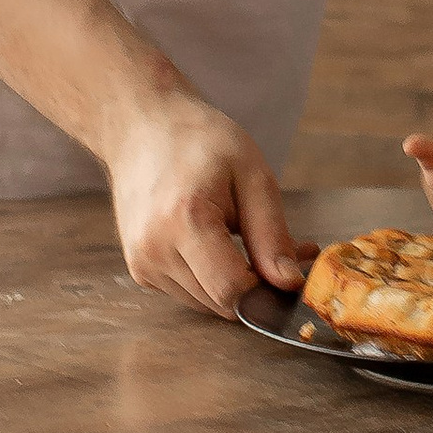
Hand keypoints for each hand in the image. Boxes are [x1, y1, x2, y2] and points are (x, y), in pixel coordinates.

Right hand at [103, 92, 310, 317]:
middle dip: (257, 287)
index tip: (293, 269)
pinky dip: (211, 279)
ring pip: (206, 303)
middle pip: (220, 302)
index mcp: (185, 220)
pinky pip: (188, 293)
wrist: (142, 128)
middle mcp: (155, 250)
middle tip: (286, 253)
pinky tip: (220, 244)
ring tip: (249, 240)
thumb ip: (271, 233)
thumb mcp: (252, 174)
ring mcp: (143, 263)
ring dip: (234, 285)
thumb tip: (289, 283)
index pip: (232, 290)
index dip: (268, 290)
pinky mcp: (140, 270)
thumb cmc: (200, 141)